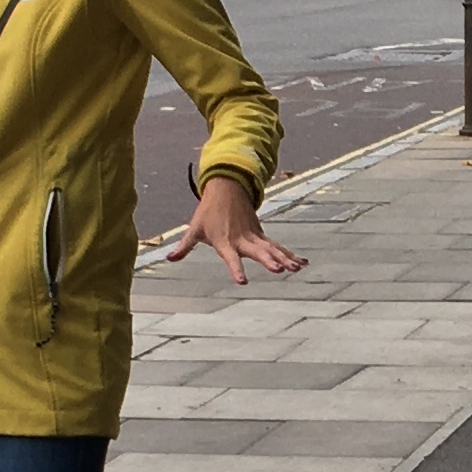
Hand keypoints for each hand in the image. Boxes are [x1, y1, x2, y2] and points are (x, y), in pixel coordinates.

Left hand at [165, 170, 306, 283]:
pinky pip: (277, 246)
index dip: (236, 269)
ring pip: (272, 249)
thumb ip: (184, 246)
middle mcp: (242, 240)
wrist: (226, 189)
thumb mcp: (194, 229)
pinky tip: (302, 263)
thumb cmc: (208, 212)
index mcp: (225, 241)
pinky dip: (289, 254)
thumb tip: (169, 258)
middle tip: (280, 269)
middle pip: (258, 252)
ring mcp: (254, 236)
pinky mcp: (261, 235)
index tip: (243, 282)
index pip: (231, 258)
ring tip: (297, 268)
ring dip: (285, 258)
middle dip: (269, 261)